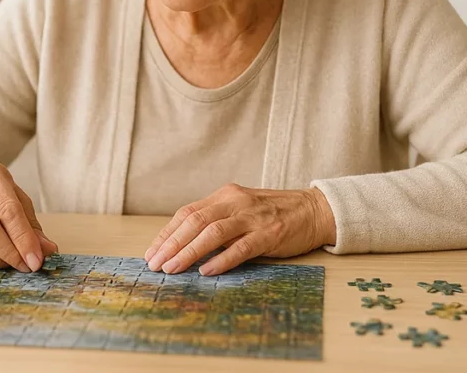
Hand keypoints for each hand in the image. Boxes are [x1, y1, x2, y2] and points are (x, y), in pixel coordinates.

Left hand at [143, 184, 335, 276]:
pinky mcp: (269, 233)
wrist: (314, 210)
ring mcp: (252, 217)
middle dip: (172, 244)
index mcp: (225, 195)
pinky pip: (241, 247)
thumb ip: (217, 222)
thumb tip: (184, 246)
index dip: (167, 233)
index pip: (187, 213)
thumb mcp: (241, 210)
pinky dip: (221, 259)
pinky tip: (206, 271)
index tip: (152, 252)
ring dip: (190, 252)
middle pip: (195, 221)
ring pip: (213, 232)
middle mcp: (235, 202)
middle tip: (155, 264)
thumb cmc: (274, 214)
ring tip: (173, 269)